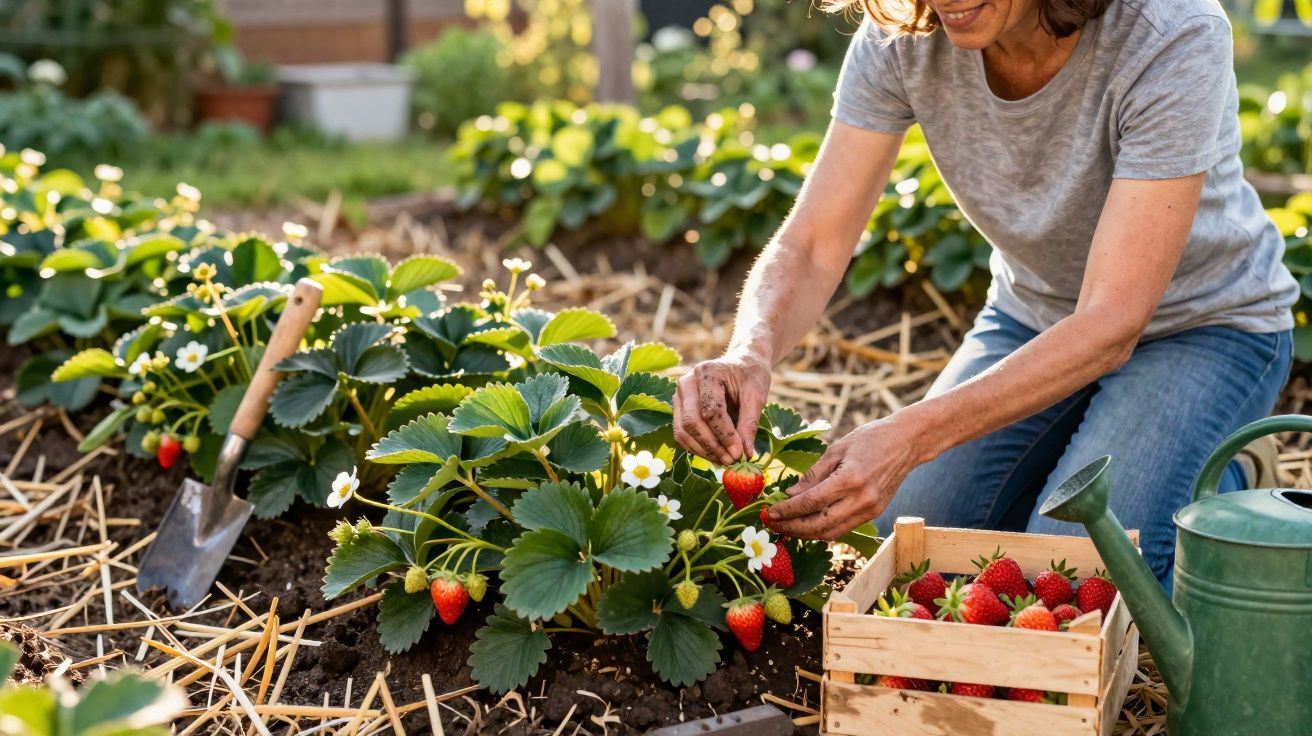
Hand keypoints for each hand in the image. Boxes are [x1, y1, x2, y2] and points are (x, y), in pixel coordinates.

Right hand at [673, 353, 770, 464]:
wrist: (742, 364)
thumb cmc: (750, 377)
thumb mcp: (756, 397)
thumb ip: (749, 424)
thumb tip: (746, 454)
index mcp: (707, 372)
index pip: (710, 410)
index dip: (724, 435)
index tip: (739, 453)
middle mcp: (687, 382)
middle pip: (691, 421)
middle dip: (712, 445)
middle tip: (732, 460)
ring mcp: (679, 396)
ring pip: (683, 431)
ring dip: (704, 450)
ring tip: (726, 460)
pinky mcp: (679, 409)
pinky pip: (682, 434)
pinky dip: (698, 448)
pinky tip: (716, 455)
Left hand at [766, 415, 921, 539]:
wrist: (907, 442)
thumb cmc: (870, 439)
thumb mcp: (836, 449)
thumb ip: (813, 475)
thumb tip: (790, 495)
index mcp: (850, 479)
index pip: (810, 503)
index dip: (787, 510)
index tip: (769, 512)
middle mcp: (861, 499)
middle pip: (818, 524)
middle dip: (791, 527)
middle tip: (771, 524)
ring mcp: (870, 510)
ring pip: (831, 532)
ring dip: (805, 533)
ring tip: (785, 527)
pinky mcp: (875, 513)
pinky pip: (843, 528)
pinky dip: (822, 530)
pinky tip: (807, 524)